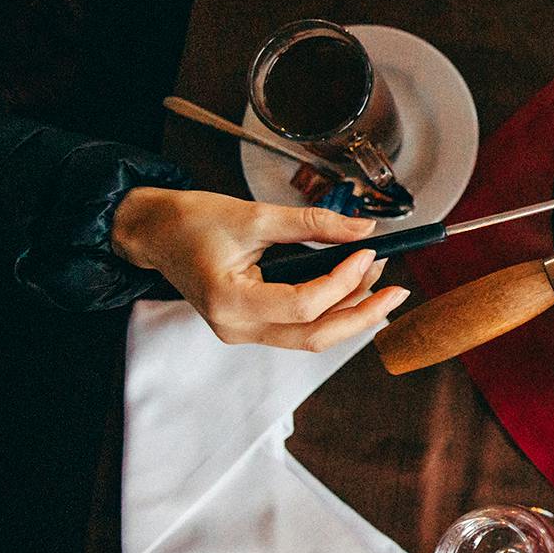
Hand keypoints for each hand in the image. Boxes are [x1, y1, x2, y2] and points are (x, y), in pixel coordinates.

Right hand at [110, 188, 407, 349]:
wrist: (155, 233)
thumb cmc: (192, 222)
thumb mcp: (255, 215)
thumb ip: (313, 223)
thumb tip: (363, 228)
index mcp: (229, 301)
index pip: (302, 305)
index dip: (343, 281)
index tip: (369, 251)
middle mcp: (236, 328)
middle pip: (314, 336)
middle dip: (362, 314)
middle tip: (398, 290)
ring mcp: (243, 333)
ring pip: (311, 337)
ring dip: (351, 312)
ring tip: (380, 279)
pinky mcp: (252, 327)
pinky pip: (300, 329)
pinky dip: (331, 310)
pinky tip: (354, 288)